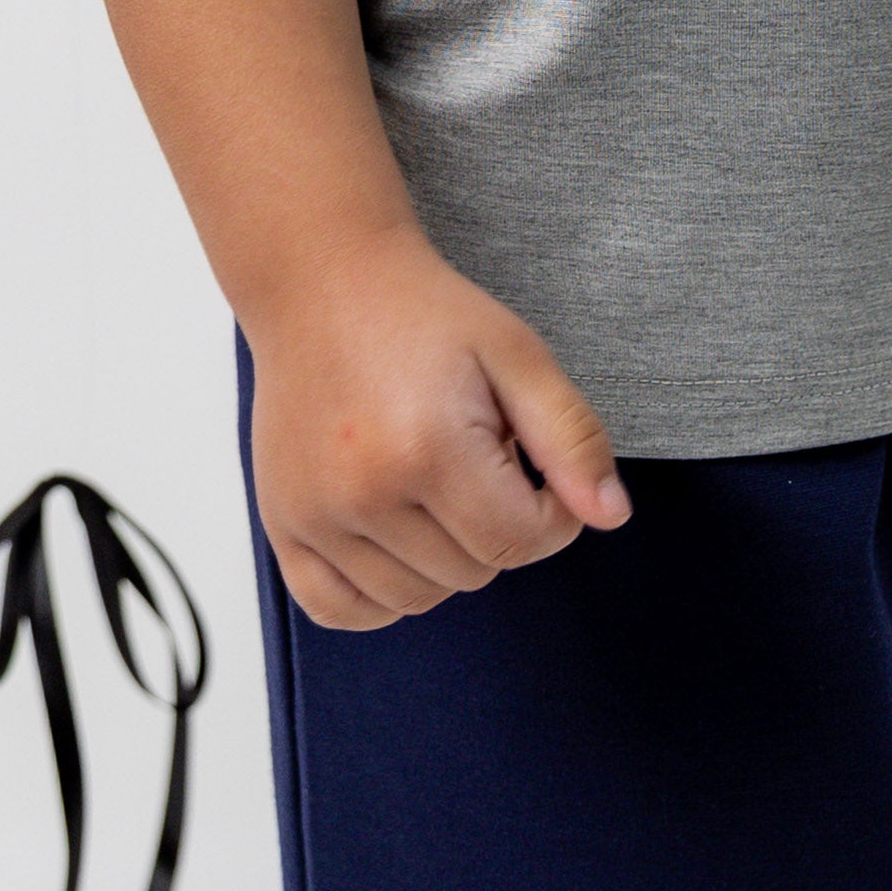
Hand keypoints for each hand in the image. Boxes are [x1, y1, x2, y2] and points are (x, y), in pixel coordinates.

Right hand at [249, 232, 629, 631]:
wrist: (322, 282)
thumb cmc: (424, 315)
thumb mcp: (518, 355)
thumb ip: (572, 438)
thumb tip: (610, 516)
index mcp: (427, 450)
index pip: (520, 543)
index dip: (552, 515)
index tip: (534, 466)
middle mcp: (362, 493)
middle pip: (472, 574)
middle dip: (495, 525)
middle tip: (473, 454)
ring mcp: (312, 514)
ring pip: (416, 598)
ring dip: (442, 557)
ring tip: (429, 479)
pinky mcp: (281, 523)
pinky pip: (338, 609)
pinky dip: (378, 594)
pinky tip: (395, 541)